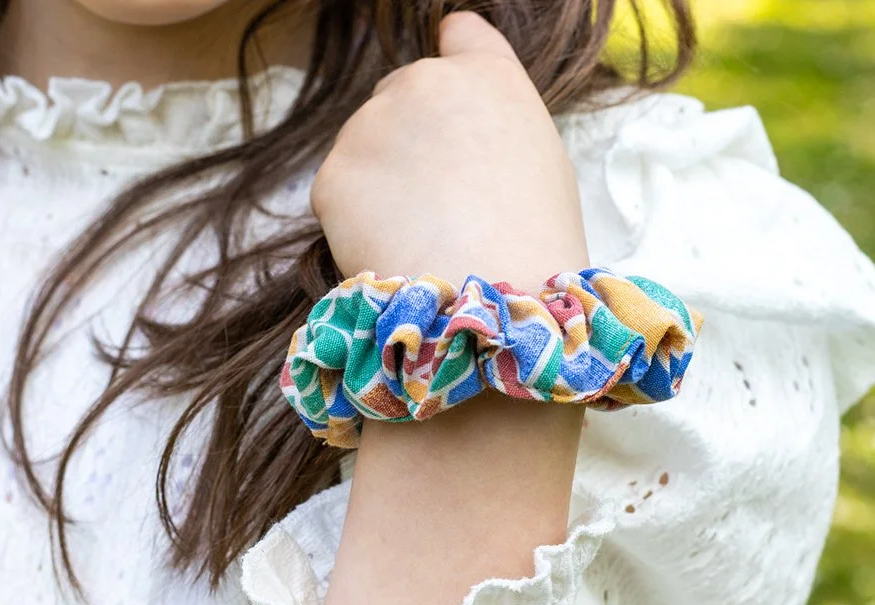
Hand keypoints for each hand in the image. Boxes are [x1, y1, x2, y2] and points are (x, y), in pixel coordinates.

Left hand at [309, 12, 589, 293]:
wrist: (494, 300)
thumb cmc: (535, 243)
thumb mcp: (541, 161)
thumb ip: (495, 121)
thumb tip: (458, 126)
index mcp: (487, 75)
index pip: (460, 33)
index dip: (456, 66)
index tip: (452, 104)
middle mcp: (424, 81)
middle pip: (403, 95)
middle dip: (413, 137)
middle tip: (443, 202)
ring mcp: (371, 124)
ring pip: (368, 146)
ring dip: (384, 180)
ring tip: (424, 235)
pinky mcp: (333, 175)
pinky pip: (342, 192)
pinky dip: (358, 220)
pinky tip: (396, 249)